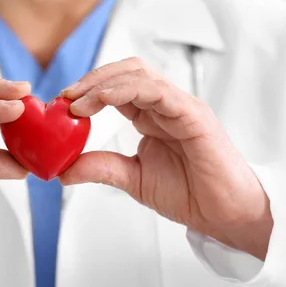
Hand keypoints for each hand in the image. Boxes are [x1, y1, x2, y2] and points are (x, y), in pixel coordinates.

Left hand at [60, 58, 272, 259]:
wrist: (224, 215)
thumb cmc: (188, 194)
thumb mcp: (133, 179)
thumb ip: (101, 168)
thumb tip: (63, 169)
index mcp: (151, 116)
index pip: (116, 87)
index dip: (88, 90)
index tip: (61, 104)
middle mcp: (164, 105)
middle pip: (126, 72)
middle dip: (92, 79)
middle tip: (65, 97)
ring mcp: (180, 106)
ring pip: (139, 75)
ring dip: (103, 82)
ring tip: (77, 101)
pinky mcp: (193, 115)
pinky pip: (158, 91)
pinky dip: (126, 90)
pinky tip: (102, 100)